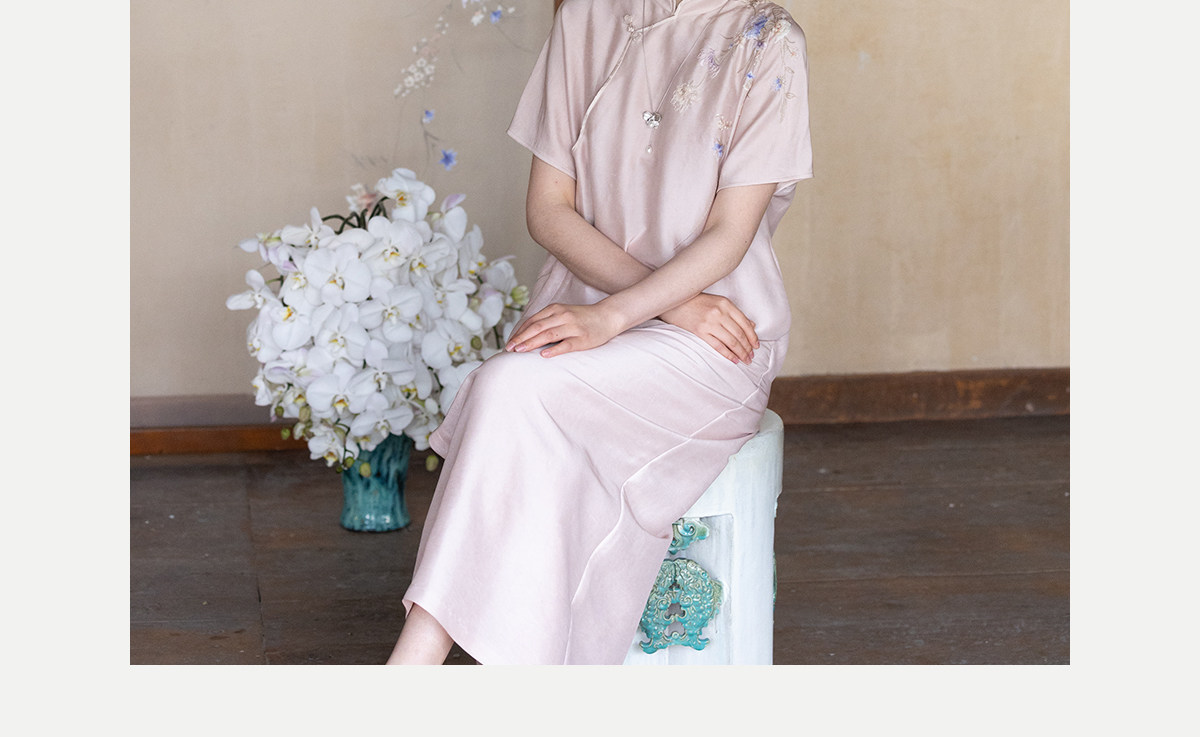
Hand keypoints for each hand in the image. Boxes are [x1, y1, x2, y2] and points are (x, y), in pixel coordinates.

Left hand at [505, 302, 622, 357]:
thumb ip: (547, 320)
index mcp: (556, 309)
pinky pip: (566, 345)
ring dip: (532, 343)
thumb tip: (526, 335)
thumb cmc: (583, 318)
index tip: (509, 342)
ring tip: (520, 351)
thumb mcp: (563, 313)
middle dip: (521, 338)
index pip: (533, 321)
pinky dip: (554, 350)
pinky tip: (543, 355)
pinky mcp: (582, 339)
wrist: (608, 316)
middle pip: (537, 327)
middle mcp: (563, 316)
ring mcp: (573, 327)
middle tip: (509, 349)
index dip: (519, 331)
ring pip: (548, 335)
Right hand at [660, 293, 758, 363]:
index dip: (752, 336)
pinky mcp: (700, 331)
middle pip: (739, 334)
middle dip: (747, 347)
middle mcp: (719, 313)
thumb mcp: (719, 302)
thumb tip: (751, 325)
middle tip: (751, 357)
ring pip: (731, 341)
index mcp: (726, 304)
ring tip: (745, 360)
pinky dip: (728, 354)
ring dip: (740, 353)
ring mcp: (709, 323)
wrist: (676, 302)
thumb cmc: (698, 302)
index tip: (756, 346)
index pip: (745, 323)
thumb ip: (735, 313)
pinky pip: (718, 346)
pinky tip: (734, 359)